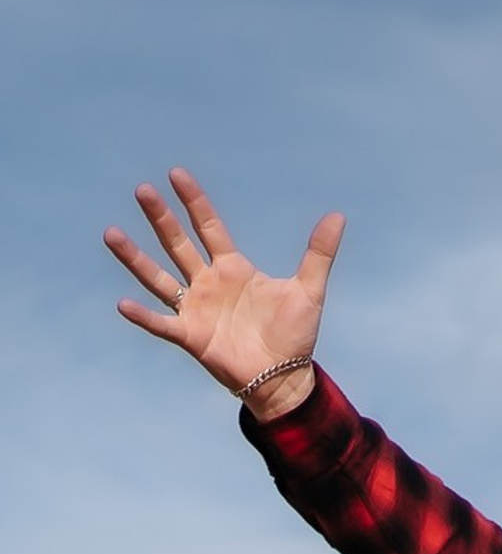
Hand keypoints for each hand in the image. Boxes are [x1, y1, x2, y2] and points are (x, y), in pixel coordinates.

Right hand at [105, 167, 344, 416]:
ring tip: (112, 234)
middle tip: (142, 190)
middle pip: (178, 244)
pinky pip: (162, 324)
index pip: (208, 227)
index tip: (176, 175)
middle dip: (161, 218)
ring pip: (158, 277)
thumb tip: (338, 216)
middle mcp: (207, 284)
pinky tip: (123, 304)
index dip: (194, 202)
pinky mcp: (190, 337)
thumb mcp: (309, 290)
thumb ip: (319, 253)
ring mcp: (195, 309)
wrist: (284, 378)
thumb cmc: (293, 335)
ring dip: (135, 258)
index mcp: (232, 268)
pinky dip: (144, 316)